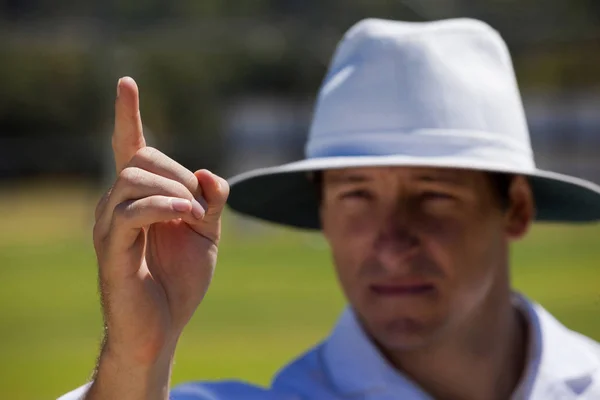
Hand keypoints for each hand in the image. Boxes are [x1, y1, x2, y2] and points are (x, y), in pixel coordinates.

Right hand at [93, 77, 228, 366]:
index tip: (127, 82)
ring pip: (133, 177)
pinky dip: (166, 206)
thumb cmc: (181, 280)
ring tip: (196, 217)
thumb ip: (212, 200)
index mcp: (140, 198)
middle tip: (200, 206)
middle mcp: (117, 205)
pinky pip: (133, 210)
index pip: (129, 147)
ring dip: (175, 189)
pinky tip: (188, 217)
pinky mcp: (112, 249)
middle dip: (179, 173)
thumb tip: (206, 171)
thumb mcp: (208, 234)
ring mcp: (110, 225)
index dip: (128, 114)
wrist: (163, 328)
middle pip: (142, 158)